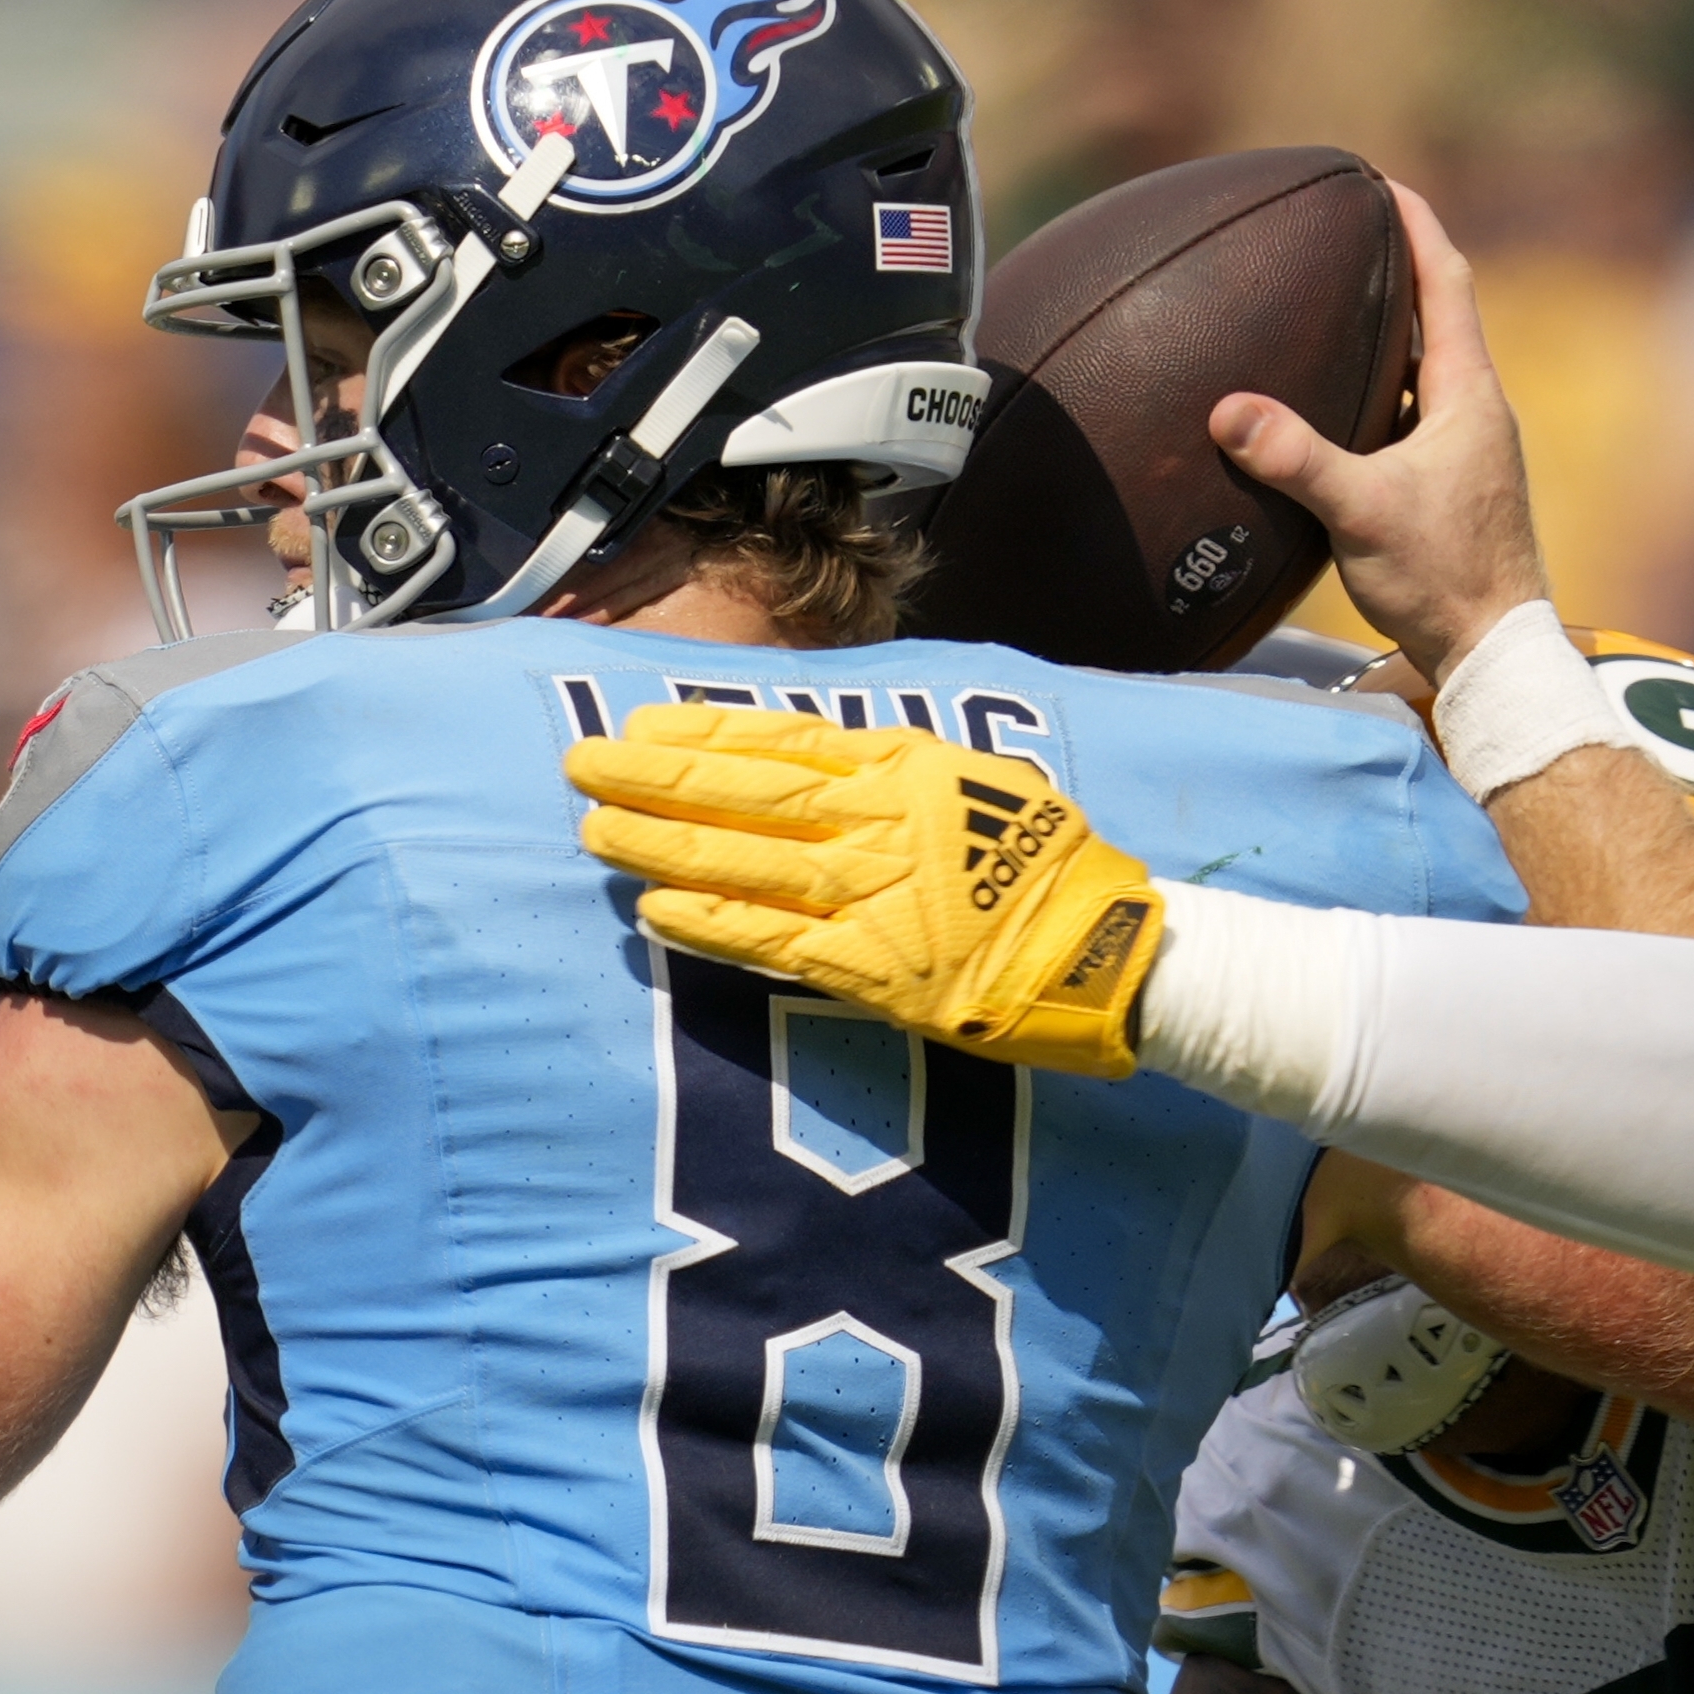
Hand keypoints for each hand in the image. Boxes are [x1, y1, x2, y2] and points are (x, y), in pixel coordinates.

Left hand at [565, 706, 1164, 1075]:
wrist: (1111, 952)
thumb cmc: (1054, 869)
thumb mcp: (983, 785)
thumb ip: (903, 772)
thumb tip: (830, 759)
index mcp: (909, 769)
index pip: (787, 742)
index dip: (706, 733)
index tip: (639, 724)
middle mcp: (883, 823)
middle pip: (749, 793)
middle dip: (658, 779)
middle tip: (582, 765)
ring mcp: (876, 896)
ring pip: (747, 862)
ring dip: (664, 846)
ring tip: (595, 832)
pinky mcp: (875, 968)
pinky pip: (777, 942)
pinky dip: (713, 925)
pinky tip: (655, 910)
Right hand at [1209, 184, 1543, 687]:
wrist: (1492, 652)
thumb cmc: (1442, 581)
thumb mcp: (1360, 514)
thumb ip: (1296, 460)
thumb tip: (1229, 412)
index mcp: (1467, 395)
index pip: (1446, 282)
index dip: (1416, 225)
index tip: (1380, 182)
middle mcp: (1475, 411)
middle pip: (1437, 315)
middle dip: (1393, 269)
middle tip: (1343, 233)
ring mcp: (1467, 449)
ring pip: (1423, 368)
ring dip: (1385, 334)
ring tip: (1331, 308)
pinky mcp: (1452, 484)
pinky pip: (1411, 414)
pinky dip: (1377, 391)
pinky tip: (1337, 405)